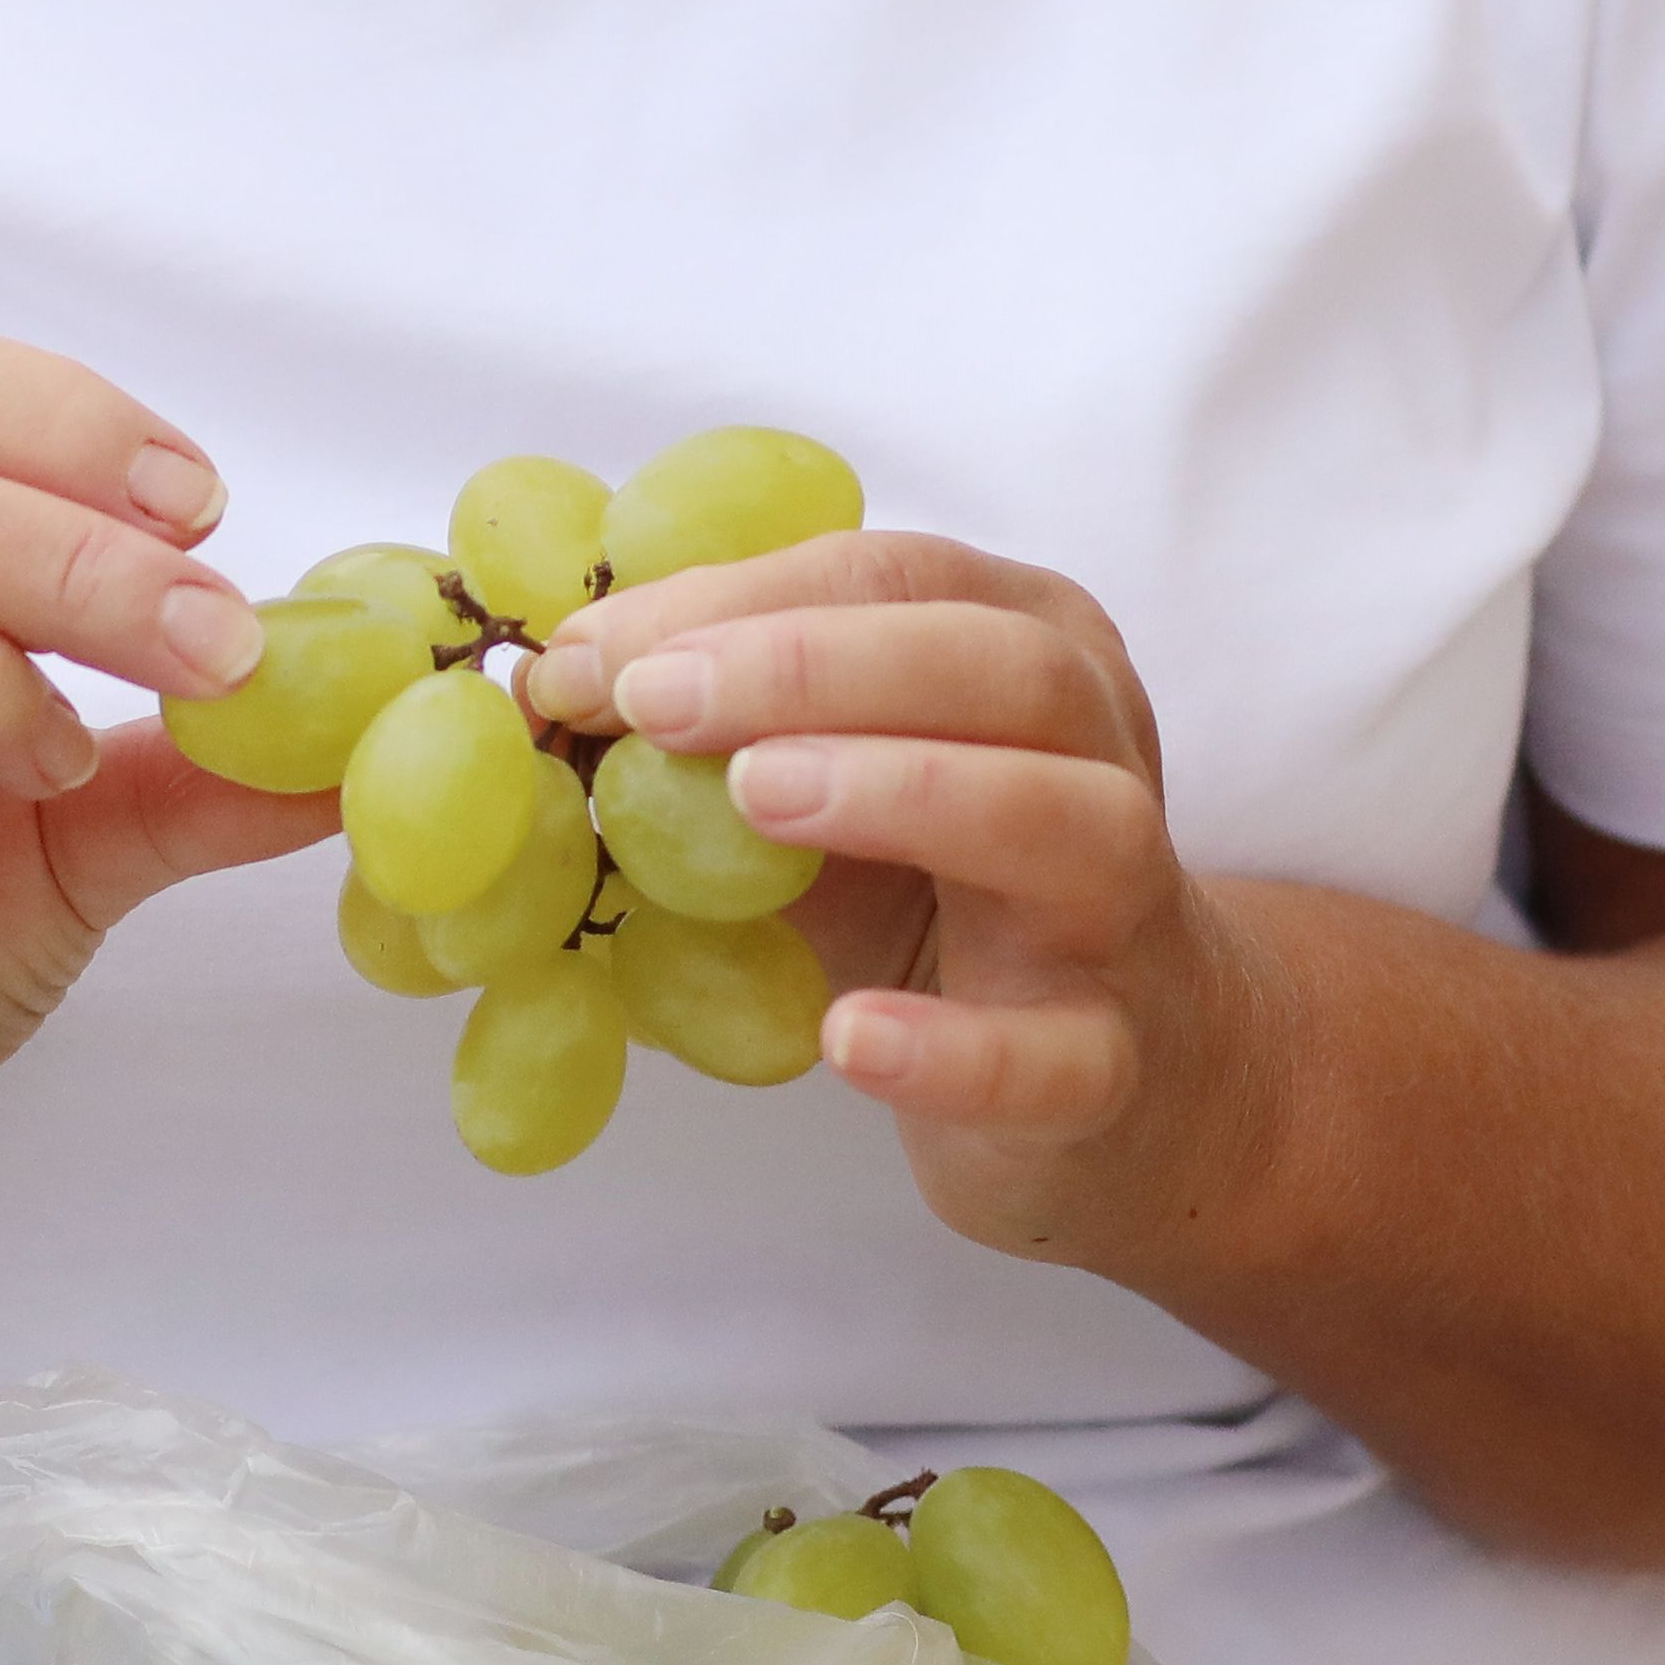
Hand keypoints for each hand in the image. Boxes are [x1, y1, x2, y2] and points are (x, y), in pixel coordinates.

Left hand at [528, 531, 1249, 1263]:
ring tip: (754, 801)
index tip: (593, 654)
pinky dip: (952, 1047)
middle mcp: (1099, 757)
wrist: (1120, 1083)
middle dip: (821, 667)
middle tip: (660, 702)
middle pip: (1002, 668)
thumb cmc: (944, 903)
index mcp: (1029, 652)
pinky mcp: (1114, 1064)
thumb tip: (543, 690)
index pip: (900, 581)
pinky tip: (845, 1035)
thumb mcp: (832, 793)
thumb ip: (716, 735)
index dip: (742, 602)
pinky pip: (1054, 1053)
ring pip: (1064, 820)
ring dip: (907, 791)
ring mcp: (1120, 913)